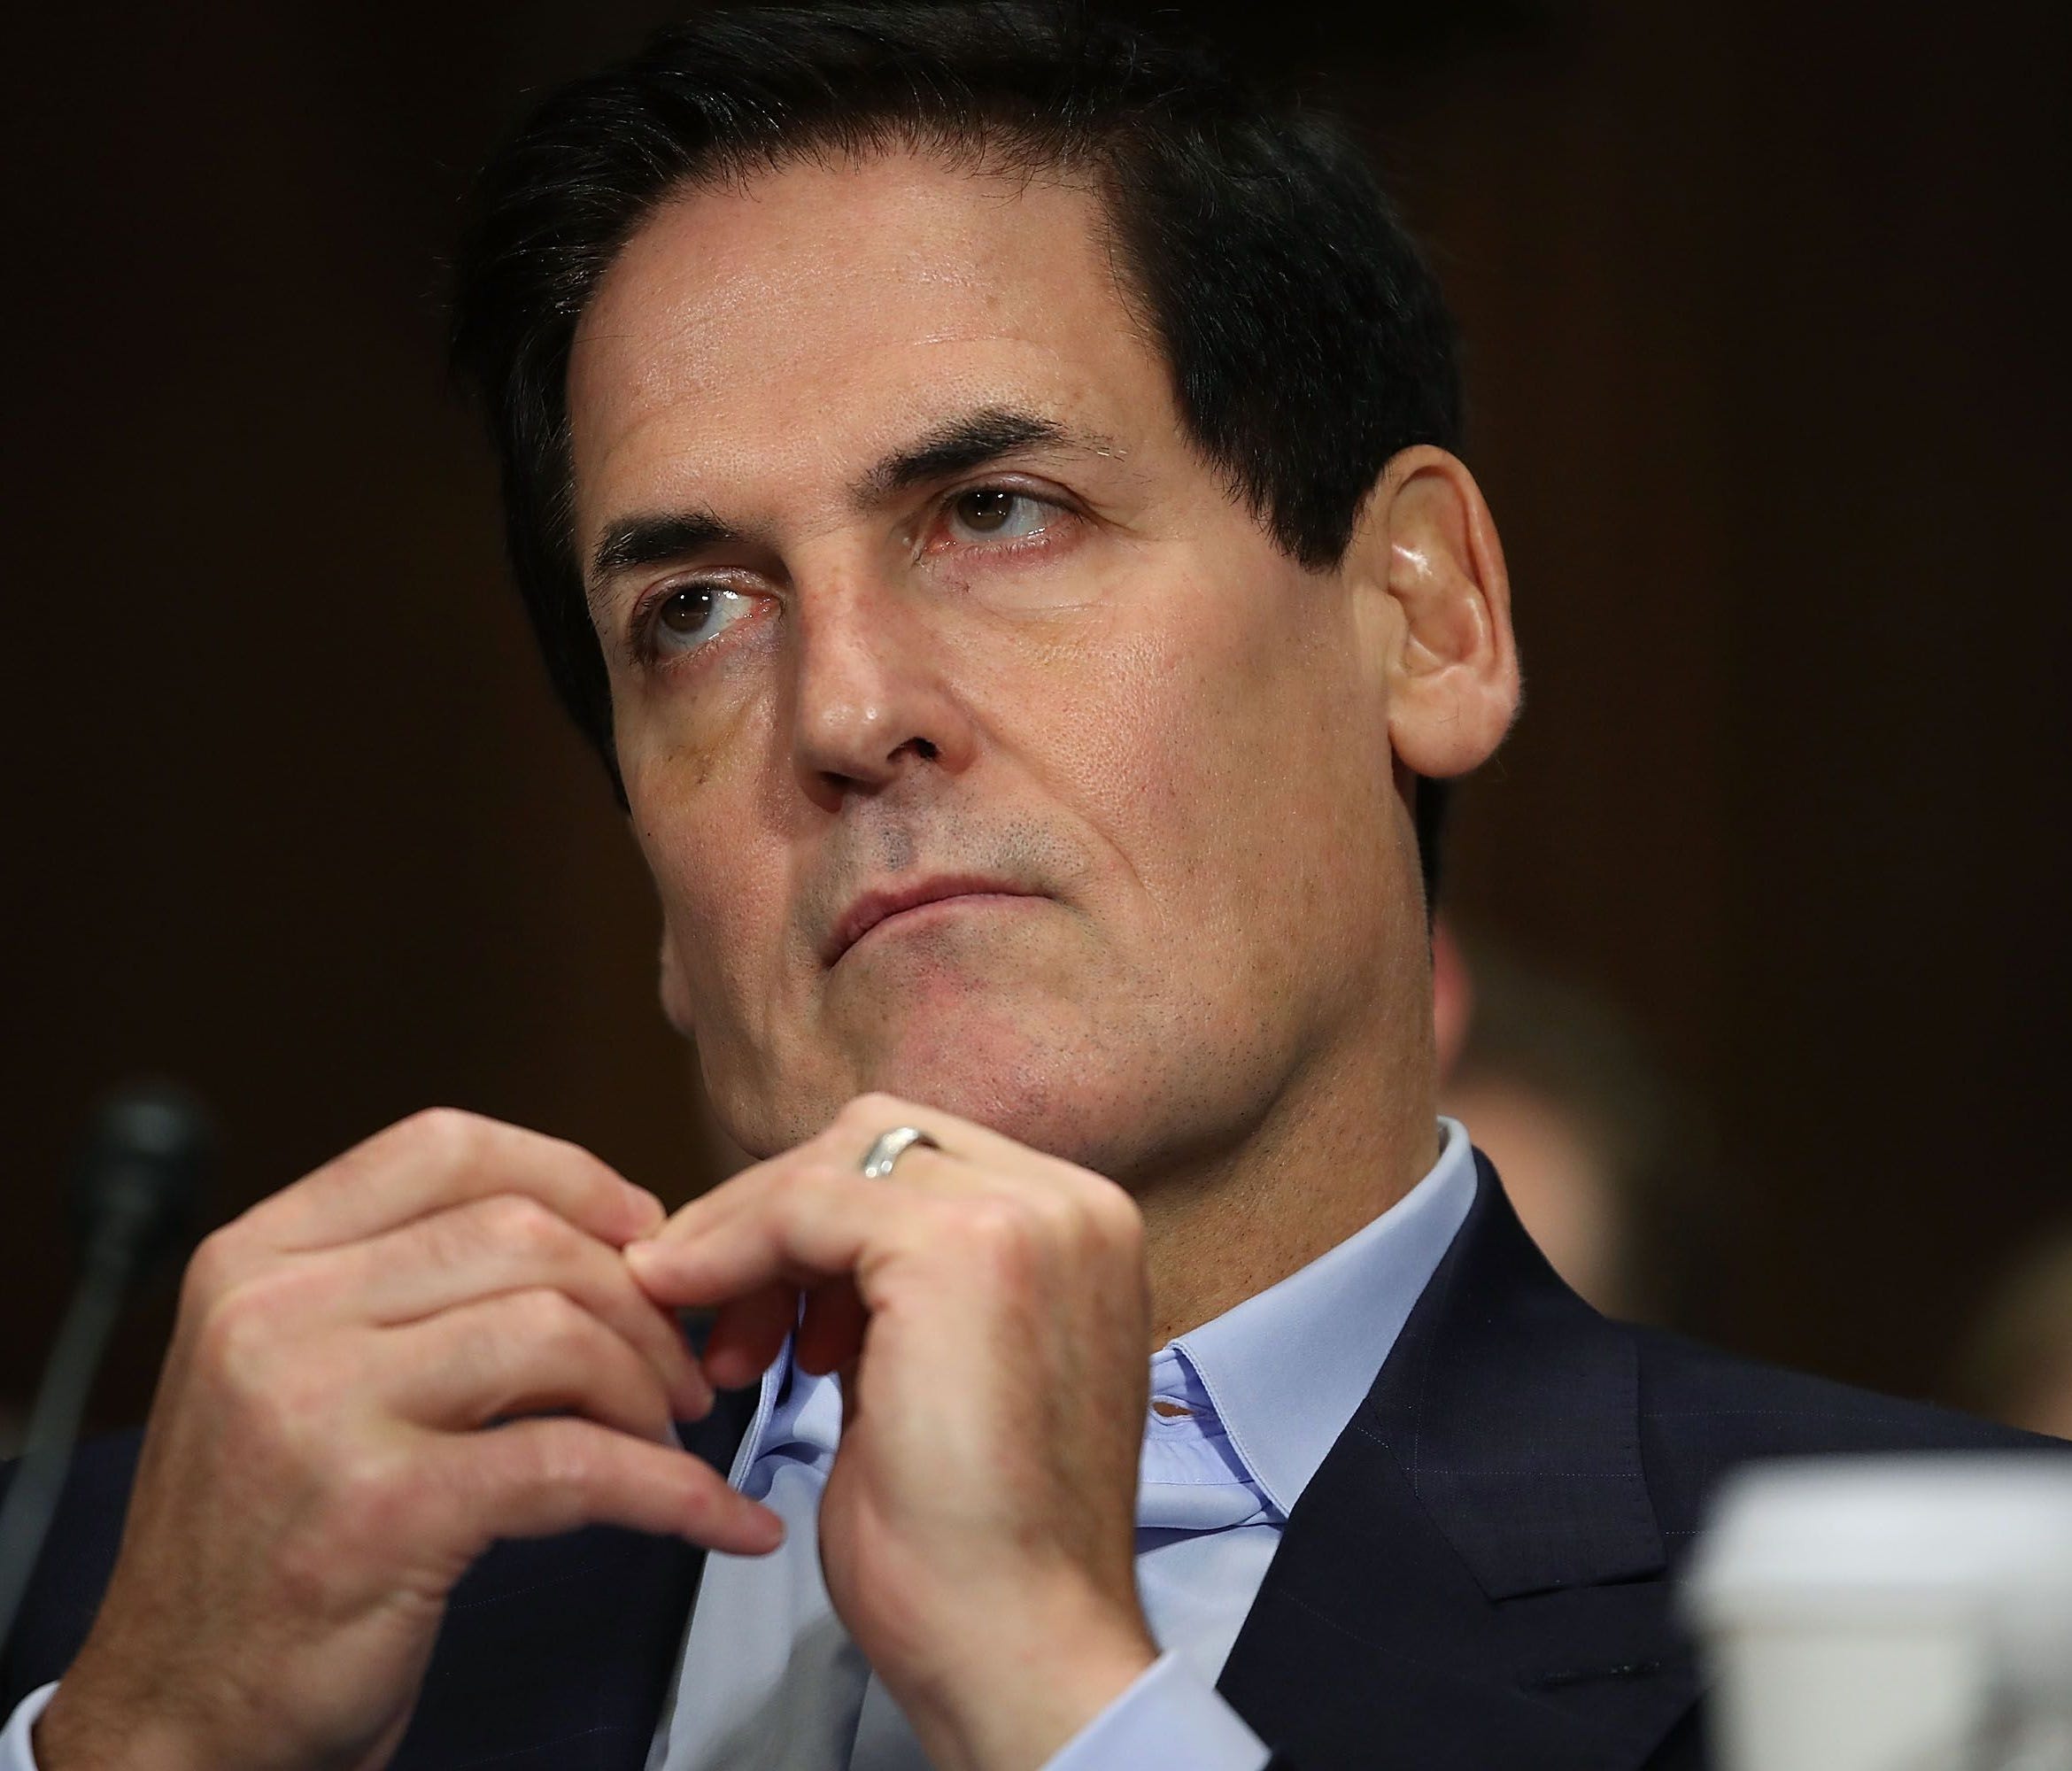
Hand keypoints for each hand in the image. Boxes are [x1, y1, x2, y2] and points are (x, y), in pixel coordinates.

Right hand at [35, 1109, 780, 1770]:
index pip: (444, 1147)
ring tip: (666, 1434)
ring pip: (556, 1331)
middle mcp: (273, 1315)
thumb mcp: (293, 1371)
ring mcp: (318, 1411)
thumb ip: (406, 1285)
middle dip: (635, 1297)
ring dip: (646, 1384)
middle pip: (523, 1235)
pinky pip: (576, 1464)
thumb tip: (602, 1235)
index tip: (644, 1228)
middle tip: (675, 1363)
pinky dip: (674, 1491)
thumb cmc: (266, 1539)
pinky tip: (717, 1518)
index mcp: (255, 1259)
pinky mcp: (381, 1514)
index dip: (572, 1175)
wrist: (177, 1713)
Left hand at [626, 1093, 1158, 1770]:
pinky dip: (734, 1247)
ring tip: (722, 1349)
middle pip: (879, 1141)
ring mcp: (1030, 1217)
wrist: (1019, 1645)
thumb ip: (904, 1297)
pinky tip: (695, 1315)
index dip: (817, 1212)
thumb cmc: (978, 1549)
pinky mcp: (965, 1248)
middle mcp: (1074, 1203)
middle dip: (778, 1215)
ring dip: (750, 1236)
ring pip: (838, 1161)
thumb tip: (807, 1262)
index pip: (922, 1160)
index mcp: (1085, 1229)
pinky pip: (807, 1204)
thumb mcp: (946, 1377)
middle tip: (721, 1317)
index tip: (750, 1292)